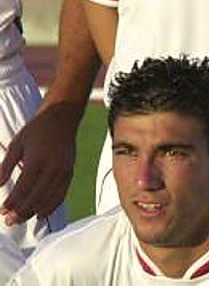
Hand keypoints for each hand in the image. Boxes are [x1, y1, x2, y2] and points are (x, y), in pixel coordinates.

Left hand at [0, 102, 82, 225]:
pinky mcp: (70, 173)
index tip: (2, 210)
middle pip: (37, 196)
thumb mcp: (17, 144)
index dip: (13, 202)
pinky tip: (40, 214)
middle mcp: (54, 167)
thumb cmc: (37, 130)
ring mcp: (64, 171)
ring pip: (49, 198)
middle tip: (8, 221)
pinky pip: (61, 194)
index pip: (24, 187)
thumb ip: (6, 166)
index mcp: (38, 159)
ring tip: (20, 219)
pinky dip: (51, 207)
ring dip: (34, 212)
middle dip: (21, 211)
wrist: (62, 118)